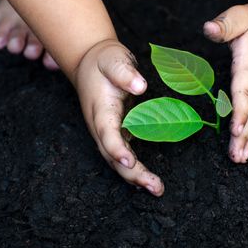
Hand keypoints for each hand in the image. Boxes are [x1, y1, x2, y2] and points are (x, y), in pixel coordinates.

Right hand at [74, 39, 164, 195]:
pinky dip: (135, 171)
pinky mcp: (115, 134)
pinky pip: (123, 157)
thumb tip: (140, 86)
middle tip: (155, 187)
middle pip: (112, 155)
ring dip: (136, 178)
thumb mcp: (113, 58)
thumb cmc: (104, 61)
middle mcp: (101, 126)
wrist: (90, 64)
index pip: (107, 132)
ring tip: (157, 189)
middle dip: (133, 173)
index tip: (129, 160)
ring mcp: (106, 133)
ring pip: (117, 161)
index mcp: (100, 109)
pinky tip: (148, 182)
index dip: (117, 148)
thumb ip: (124, 72)